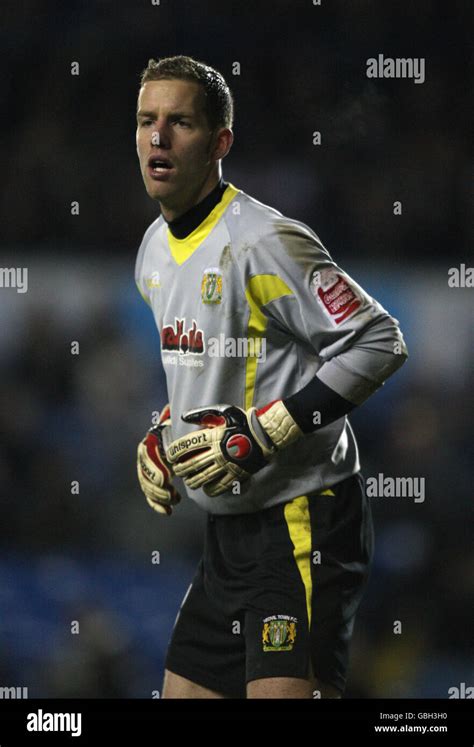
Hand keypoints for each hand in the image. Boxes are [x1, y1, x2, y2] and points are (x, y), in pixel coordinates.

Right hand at [137, 405, 180, 514]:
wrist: (180, 435)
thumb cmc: (182, 428)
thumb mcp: (180, 421)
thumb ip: (176, 417)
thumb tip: (175, 410)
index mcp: (151, 441)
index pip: (146, 456)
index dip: (154, 469)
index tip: (165, 479)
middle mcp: (146, 455)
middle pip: (144, 474)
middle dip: (156, 487)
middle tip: (170, 494)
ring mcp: (148, 469)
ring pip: (146, 486)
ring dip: (158, 496)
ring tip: (173, 500)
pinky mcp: (153, 481)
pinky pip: (150, 495)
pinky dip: (157, 504)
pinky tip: (168, 511)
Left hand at [165, 401, 301, 496]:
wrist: (265, 434)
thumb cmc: (243, 422)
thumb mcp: (223, 412)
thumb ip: (203, 413)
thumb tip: (184, 417)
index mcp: (213, 436)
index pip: (186, 446)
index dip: (174, 452)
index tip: (170, 455)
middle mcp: (217, 452)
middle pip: (191, 465)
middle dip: (180, 469)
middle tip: (177, 469)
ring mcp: (226, 465)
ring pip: (202, 478)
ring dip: (192, 480)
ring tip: (189, 480)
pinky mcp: (236, 475)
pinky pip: (219, 487)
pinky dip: (209, 489)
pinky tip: (206, 488)